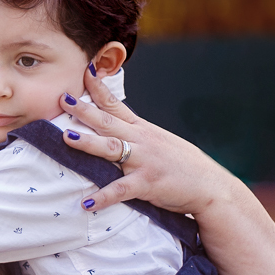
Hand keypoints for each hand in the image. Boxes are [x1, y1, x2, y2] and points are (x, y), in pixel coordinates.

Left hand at [59, 69, 235, 213]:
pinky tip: (86, 203)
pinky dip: (103, 197)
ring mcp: (144, 162)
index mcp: (143, 130)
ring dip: (88, 143)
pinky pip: (121, 190)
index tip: (85, 71)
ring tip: (66, 138)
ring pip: (111, 149)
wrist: (212, 187)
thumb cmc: (184, 166)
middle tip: (62, 98)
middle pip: (108, 122)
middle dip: (84, 110)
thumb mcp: (160, 142)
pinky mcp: (148, 184)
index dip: (99, 88)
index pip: (117, 105)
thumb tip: (115, 127)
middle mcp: (142, 141)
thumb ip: (137, 135)